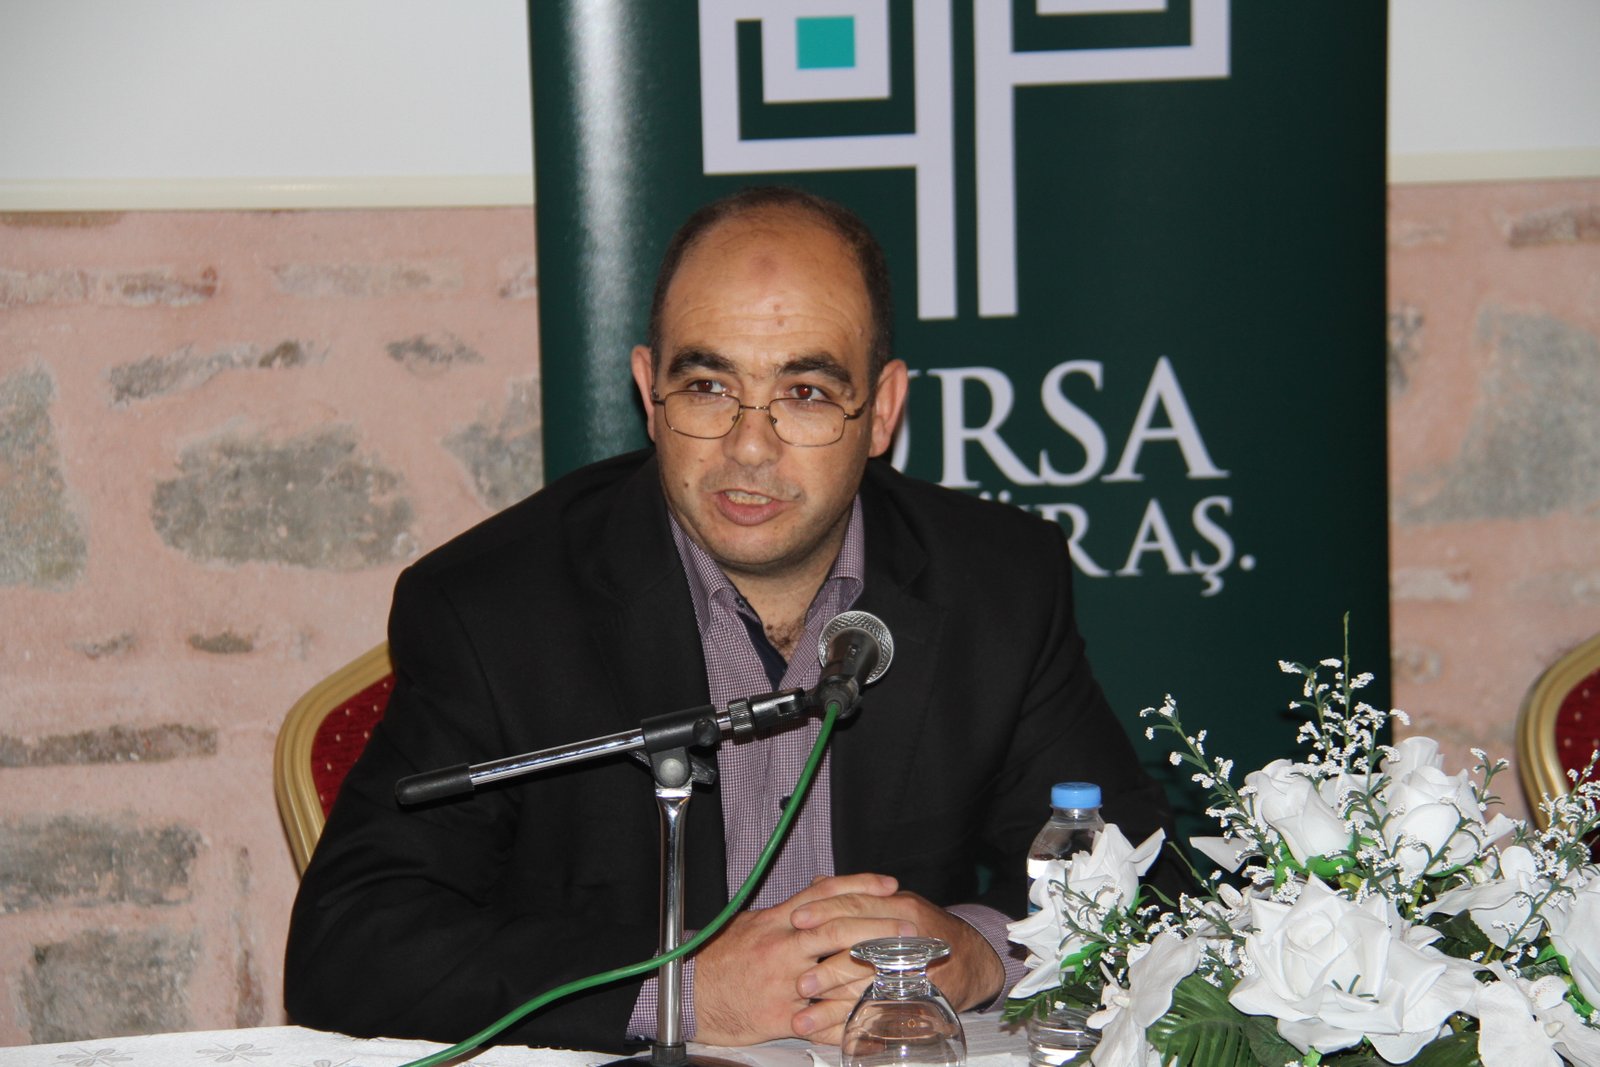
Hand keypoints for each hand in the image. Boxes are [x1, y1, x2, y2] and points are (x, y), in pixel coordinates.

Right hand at [693, 873, 906, 1045]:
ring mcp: (783, 982)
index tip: (889, 886)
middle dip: (879, 928)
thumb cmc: (719, 959)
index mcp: (776, 921)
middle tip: (909, 927)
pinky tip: (873, 1013)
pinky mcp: (781, 1015)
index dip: (860, 886)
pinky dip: (850, 1016)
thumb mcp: (751, 924)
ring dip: (874, 970)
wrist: (689, 993)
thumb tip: (814, 895)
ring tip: (903, 968)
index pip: (825, 895)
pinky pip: (823, 1017)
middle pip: (839, 930)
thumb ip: (786, 912)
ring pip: (837, 972)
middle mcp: (782, 947)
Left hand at [789, 889, 1005, 1044]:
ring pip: (865, 990)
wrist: (972, 960)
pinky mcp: (914, 1001)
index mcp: (901, 907)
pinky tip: (828, 1036)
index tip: (796, 919)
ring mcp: (913, 973)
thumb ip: (858, 895)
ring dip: (830, 1008)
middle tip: (798, 981)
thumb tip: (816, 883)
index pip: (857, 904)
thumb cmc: (927, 928)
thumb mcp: (897, 902)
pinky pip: (879, 1016)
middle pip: (858, 949)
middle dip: (824, 968)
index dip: (824, 910)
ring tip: (803, 1018)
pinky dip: (851, 1028)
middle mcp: (908, 938)